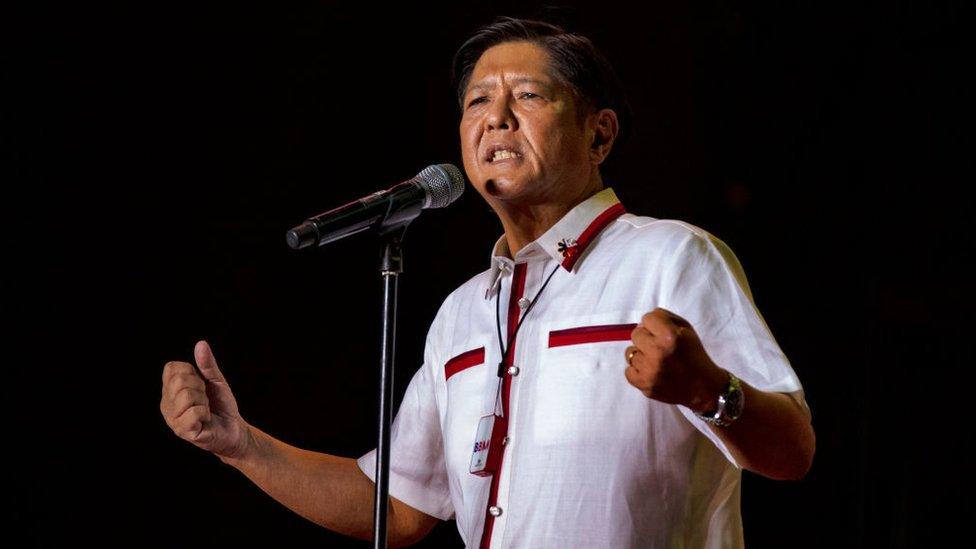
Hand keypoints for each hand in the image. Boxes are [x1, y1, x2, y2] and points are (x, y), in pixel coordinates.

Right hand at [160, 340, 249, 459]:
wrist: (234, 428)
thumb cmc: (222, 405)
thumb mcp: (216, 380)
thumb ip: (207, 364)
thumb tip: (201, 344)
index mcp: (170, 389)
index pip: (171, 368)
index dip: (192, 372)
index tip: (201, 384)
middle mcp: (166, 403)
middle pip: (180, 381)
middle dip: (200, 387)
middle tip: (205, 399)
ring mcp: (172, 418)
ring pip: (186, 396)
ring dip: (204, 401)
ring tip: (205, 409)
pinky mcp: (182, 431)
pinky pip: (194, 412)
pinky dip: (206, 413)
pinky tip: (206, 420)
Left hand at [624, 308, 726, 412]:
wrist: (703, 387)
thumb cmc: (694, 355)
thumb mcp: (687, 330)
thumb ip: (665, 318)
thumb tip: (643, 321)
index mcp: (670, 336)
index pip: (647, 318)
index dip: (655, 324)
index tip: (662, 332)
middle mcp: (658, 352)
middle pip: (636, 334)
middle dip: (646, 338)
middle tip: (659, 347)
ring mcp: (649, 370)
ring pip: (630, 352)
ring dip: (641, 355)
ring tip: (655, 360)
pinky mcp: (644, 385)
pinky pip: (628, 371)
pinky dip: (637, 371)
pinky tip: (650, 371)